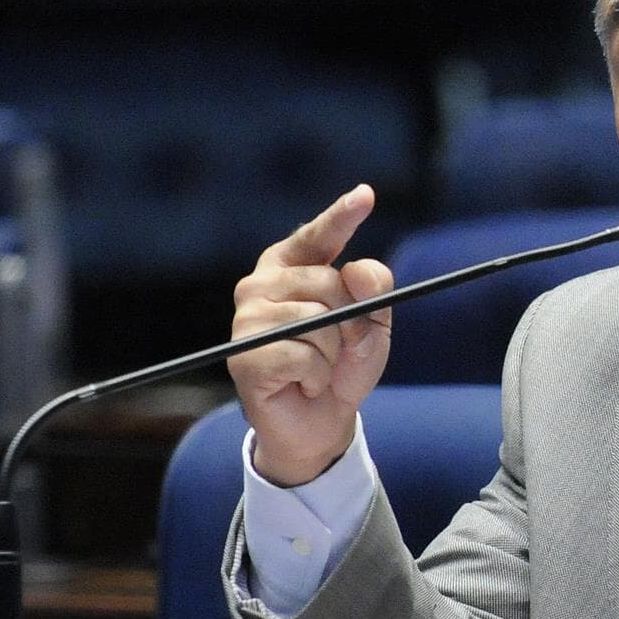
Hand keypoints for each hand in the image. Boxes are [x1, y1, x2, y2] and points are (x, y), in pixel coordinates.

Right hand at [229, 184, 393, 485]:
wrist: (319, 423)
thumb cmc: (341, 367)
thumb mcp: (372, 326)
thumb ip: (374, 292)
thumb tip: (356, 270)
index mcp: (290, 267)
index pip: (316, 236)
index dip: (340, 216)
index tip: (365, 195)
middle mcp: (261, 285)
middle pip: (327, 284)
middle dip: (347, 322)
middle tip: (336, 348)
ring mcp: (248, 320)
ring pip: (317, 322)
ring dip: (332, 354)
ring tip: (317, 368)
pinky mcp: (244, 355)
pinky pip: (304, 355)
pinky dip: (317, 375)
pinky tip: (303, 383)